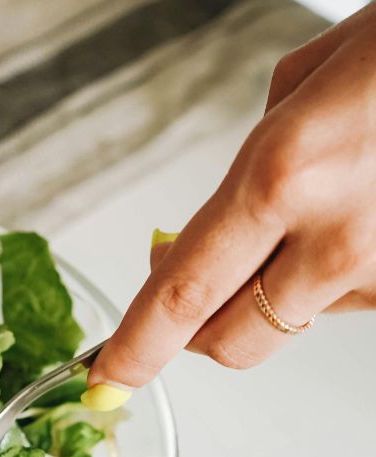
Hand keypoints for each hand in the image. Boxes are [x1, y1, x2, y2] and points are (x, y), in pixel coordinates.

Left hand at [87, 1, 375, 403]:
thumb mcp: (308, 79)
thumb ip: (252, 164)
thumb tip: (220, 223)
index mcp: (280, 174)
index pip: (182, 294)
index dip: (136, 347)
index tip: (107, 377)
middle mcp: (334, 234)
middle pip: (233, 340)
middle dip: (197, 334)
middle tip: (188, 302)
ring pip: (297, 319)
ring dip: (279, 289)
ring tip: (320, 210)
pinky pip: (356, 298)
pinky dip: (339, 270)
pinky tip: (364, 210)